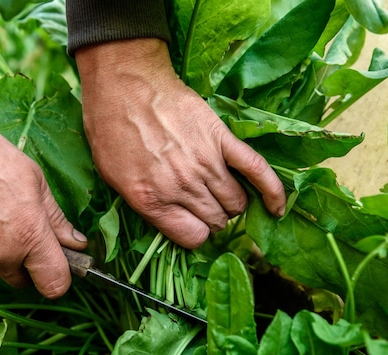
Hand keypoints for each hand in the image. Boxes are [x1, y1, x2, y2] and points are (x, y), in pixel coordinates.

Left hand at [75, 38, 285, 248]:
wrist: (124, 84)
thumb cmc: (111, 130)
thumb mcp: (113, 178)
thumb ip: (145, 205)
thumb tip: (171, 221)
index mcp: (153, 201)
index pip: (193, 238)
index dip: (196, 234)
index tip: (193, 225)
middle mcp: (182, 187)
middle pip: (217, 221)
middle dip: (215, 220)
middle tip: (207, 209)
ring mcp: (205, 164)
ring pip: (236, 201)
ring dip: (234, 205)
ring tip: (225, 197)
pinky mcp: (222, 140)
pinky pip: (256, 170)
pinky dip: (272, 191)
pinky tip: (277, 208)